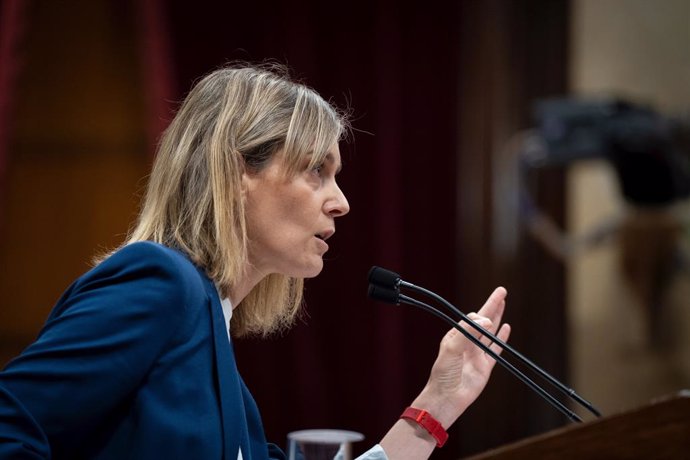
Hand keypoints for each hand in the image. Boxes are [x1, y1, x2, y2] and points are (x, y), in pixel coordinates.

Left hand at [411, 287, 510, 427]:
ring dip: (497, 317)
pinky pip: (496, 349)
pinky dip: (502, 338)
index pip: (470, 319)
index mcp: (455, 336)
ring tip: (503, 302)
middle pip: (483, 320)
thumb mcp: (451, 349)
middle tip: (502, 291)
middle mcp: (467, 343)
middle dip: (491, 305)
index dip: (480, 314)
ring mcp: (477, 353)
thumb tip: (487, 320)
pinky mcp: (486, 366)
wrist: (447, 398)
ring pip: (490, 331)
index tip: (485, 317)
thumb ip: (467, 333)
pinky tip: (506, 327)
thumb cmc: (443, 374)